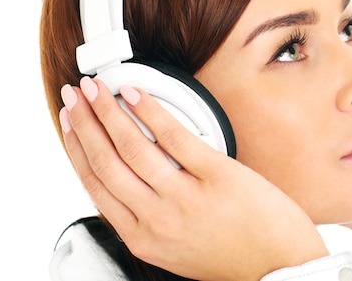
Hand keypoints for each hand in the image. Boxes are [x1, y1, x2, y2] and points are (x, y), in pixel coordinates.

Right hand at [59, 77, 327, 280]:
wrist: (281, 264)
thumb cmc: (235, 257)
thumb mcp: (177, 248)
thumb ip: (151, 219)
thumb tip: (131, 184)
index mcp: (143, 238)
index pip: (95, 186)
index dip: (76, 149)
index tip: (70, 125)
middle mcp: (158, 219)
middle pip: (105, 162)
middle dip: (83, 123)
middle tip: (74, 96)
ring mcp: (186, 197)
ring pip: (132, 146)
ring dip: (108, 111)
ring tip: (97, 88)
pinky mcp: (217, 176)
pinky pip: (174, 136)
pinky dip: (150, 110)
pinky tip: (137, 93)